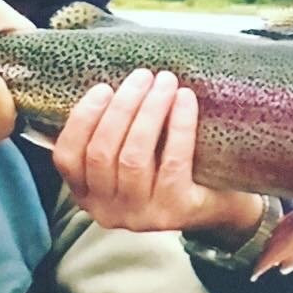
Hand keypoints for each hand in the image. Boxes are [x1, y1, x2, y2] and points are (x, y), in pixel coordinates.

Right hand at [53, 68, 263, 242]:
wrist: (225, 201)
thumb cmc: (175, 169)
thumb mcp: (134, 155)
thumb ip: (116, 131)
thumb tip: (115, 81)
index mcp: (89, 194)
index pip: (68, 158)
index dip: (82, 119)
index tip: (103, 88)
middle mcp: (108, 211)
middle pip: (102, 153)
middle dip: (122, 107)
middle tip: (143, 76)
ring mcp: (141, 216)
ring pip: (133, 158)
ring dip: (149, 111)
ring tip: (165, 82)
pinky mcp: (175, 212)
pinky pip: (172, 163)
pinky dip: (178, 126)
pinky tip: (185, 100)